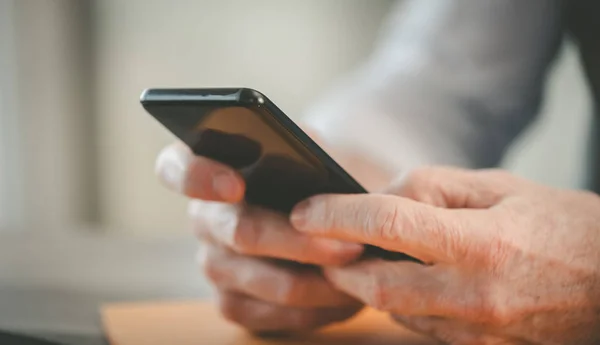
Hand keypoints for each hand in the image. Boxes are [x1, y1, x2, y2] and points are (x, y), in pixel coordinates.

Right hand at [155, 139, 363, 332]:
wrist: (324, 206)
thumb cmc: (312, 171)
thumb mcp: (309, 147)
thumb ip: (303, 150)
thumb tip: (319, 174)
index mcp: (206, 170)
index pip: (176, 169)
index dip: (199, 177)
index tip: (237, 185)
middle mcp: (202, 218)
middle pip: (241, 232)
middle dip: (301, 242)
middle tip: (349, 246)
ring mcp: (214, 264)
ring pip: (266, 282)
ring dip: (320, 283)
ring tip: (363, 273)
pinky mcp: (233, 302)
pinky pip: (272, 316)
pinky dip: (315, 310)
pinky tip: (343, 297)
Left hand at [290, 167, 599, 343]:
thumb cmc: (562, 225)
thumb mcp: (499, 187)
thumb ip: (433, 188)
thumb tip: (380, 198)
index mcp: (480, 242)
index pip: (389, 225)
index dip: (336, 215)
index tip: (304, 210)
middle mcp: (474, 293)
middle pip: (375, 284)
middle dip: (335, 264)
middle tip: (318, 242)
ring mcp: (476, 330)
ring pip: (392, 310)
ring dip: (365, 283)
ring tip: (358, 256)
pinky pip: (419, 327)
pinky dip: (397, 303)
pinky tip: (402, 279)